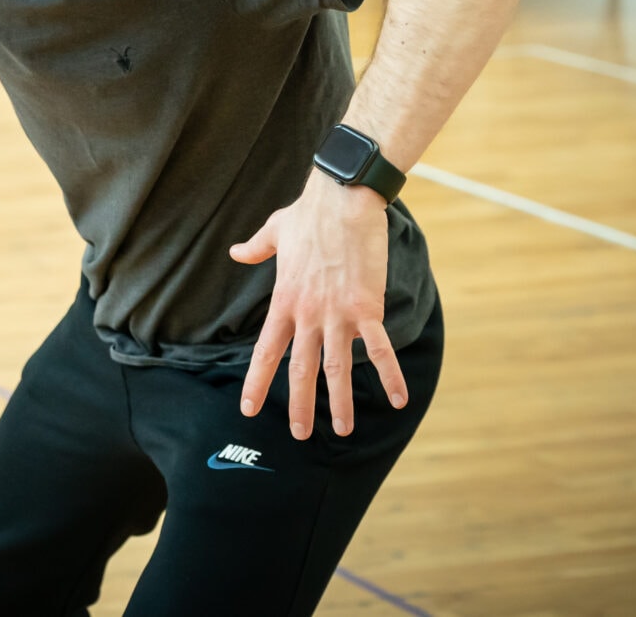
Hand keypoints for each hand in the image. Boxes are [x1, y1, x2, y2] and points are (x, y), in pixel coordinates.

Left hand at [230, 174, 406, 439]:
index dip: (257, 382)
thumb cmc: (309, 214)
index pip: (266, 351)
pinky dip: (389, 374)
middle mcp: (308, 314)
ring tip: (344, 430)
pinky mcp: (367, 307)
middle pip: (301, 370)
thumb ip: (255, 248)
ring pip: (338, 368)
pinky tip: (399, 399)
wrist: (341, 200)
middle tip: (299, 434)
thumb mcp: (273, 232)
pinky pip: (379, 348)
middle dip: (299, 405)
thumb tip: (236, 251)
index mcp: (284, 301)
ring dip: (341, 403)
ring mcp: (337, 313)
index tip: (248, 409)